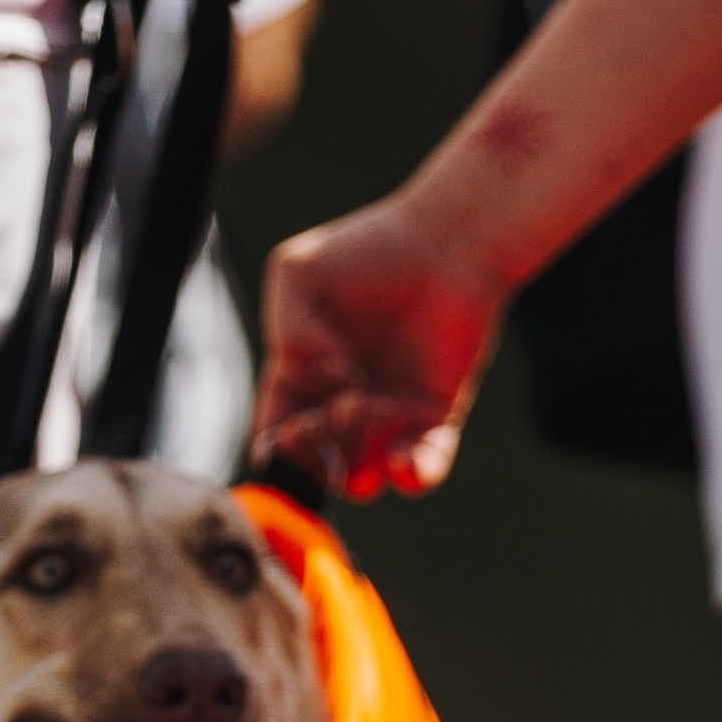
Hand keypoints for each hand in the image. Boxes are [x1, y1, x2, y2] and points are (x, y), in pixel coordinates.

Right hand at [254, 194, 507, 499]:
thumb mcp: (298, 274)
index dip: (277, 447)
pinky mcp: (435, 417)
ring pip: (364, 479)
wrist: (445, 243)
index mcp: (303, 375)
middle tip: (334, 409)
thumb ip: (288, 332)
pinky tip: (403, 458)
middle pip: (316, 465)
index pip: (276, 433)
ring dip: (358, 462)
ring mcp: (389, 416)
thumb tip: (324, 384)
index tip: (290, 432)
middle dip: (316, 453)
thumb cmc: (370, 250)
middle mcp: (342, 404)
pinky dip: (411, 476)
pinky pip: (422, 471)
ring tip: (368, 407)